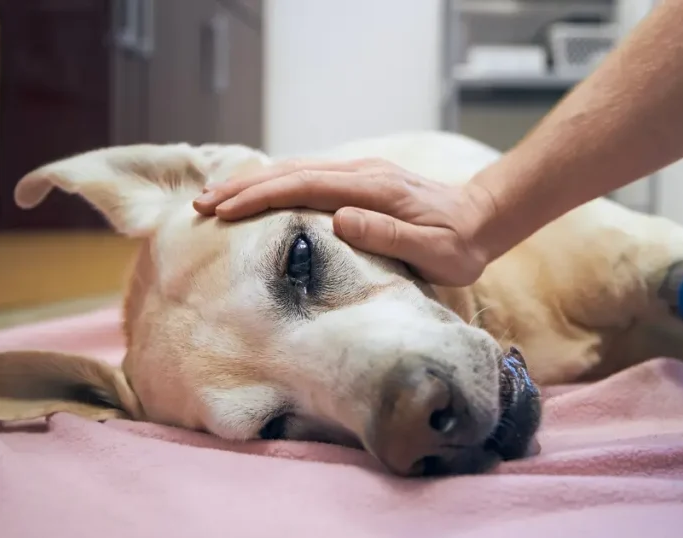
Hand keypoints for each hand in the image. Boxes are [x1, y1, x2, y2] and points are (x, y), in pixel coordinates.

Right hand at [193, 158, 496, 286]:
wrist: (482, 218)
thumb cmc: (459, 245)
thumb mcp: (434, 252)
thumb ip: (389, 234)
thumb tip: (339, 218)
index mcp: (374, 189)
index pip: (305, 187)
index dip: (262, 197)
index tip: (225, 211)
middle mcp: (362, 173)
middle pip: (291, 171)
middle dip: (243, 187)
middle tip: (200, 204)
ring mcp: (360, 173)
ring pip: (296, 170)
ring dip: (253, 183)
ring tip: (214, 199)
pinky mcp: (359, 180)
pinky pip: (307, 176)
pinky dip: (274, 182)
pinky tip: (253, 193)